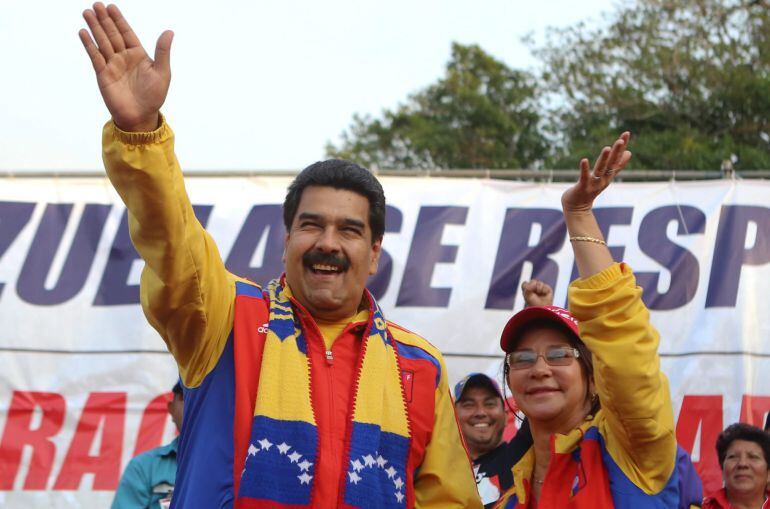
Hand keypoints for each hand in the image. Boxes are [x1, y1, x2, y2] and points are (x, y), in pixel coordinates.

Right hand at [79, 3, 172, 131]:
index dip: (119, 20)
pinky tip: (84, 32)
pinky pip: (95, 56)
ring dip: (95, 27)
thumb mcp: (162, 72)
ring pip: (102, 42)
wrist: (141, 116)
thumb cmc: (154, 96)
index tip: (111, 7)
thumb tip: (169, 31)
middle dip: (104, 20)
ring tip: (87, 12)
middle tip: (96, 4)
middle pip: (112, 34)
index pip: (127, 33)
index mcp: (138, 55)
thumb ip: (163, 51)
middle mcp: (124, 58)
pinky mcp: (103, 75)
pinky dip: (89, 44)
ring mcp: (112, 65)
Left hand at [521, 279, 553, 306]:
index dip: (526, 287)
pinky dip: (544, 290)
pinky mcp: (548, 290)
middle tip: (534, 293)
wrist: (541, 307)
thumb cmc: (532, 303)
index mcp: (528, 291)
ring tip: (539, 294)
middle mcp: (534, 290)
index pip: (525, 283)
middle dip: (533, 286)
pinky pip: (545, 285)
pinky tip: (544, 294)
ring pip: (539, 283)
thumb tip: (535, 282)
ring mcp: (541, 289)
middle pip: (533, 281)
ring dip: (538, 288)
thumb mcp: (526, 293)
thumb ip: (526, 285)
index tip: (527, 292)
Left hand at [561, 132, 631, 213]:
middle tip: (621, 140)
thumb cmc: (591, 189)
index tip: (626, 133)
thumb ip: (617, 165)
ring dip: (604, 159)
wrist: (578, 207)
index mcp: (609, 175)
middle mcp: (604, 179)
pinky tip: (584, 160)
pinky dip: (584, 169)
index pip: (617, 159)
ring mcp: (594, 183)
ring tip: (607, 148)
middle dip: (616, 152)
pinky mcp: (582, 187)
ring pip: (600, 170)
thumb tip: (629, 152)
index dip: (622, 147)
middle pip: (611, 164)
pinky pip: (584, 177)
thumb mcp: (606, 176)